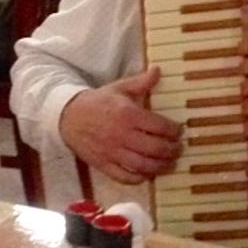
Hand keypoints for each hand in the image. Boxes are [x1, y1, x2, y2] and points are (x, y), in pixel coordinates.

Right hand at [60, 68, 181, 183]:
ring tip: (170, 162)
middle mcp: (122, 135)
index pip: (160, 126)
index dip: (174, 131)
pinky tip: (148, 173)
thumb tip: (158, 70)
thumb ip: (141, 82)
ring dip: (161, 166)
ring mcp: (112, 153)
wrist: (67, 117)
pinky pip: (125, 177)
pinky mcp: (103, 165)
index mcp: (128, 115)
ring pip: (143, 165)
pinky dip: (139, 178)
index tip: (180, 131)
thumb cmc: (98, 102)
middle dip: (172, 150)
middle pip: (155, 148)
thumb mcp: (120, 88)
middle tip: (179, 148)